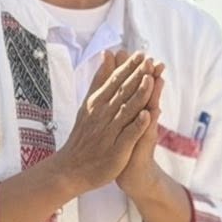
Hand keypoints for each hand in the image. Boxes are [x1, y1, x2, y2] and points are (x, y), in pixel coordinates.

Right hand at [55, 51, 154, 196]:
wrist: (71, 168)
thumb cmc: (84, 135)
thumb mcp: (90, 103)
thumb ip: (100, 79)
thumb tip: (107, 53)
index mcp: (97, 103)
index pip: (114, 82)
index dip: (128, 68)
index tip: (141, 54)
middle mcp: (102, 116)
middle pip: (122, 93)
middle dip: (136, 76)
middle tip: (148, 60)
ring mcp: (109, 133)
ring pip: (126, 111)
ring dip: (138, 95)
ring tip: (150, 79)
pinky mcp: (116, 151)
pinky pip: (128, 136)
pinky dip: (137, 125)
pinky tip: (147, 115)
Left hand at [115, 59, 167, 200]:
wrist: (133, 173)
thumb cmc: (123, 146)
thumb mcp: (121, 122)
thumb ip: (120, 100)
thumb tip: (117, 80)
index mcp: (133, 110)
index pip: (132, 87)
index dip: (130, 71)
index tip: (127, 53)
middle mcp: (142, 118)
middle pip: (145, 94)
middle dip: (148, 77)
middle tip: (151, 60)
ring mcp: (144, 131)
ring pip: (151, 110)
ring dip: (154, 95)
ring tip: (158, 78)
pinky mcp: (144, 146)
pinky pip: (148, 132)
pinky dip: (150, 122)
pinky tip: (153, 112)